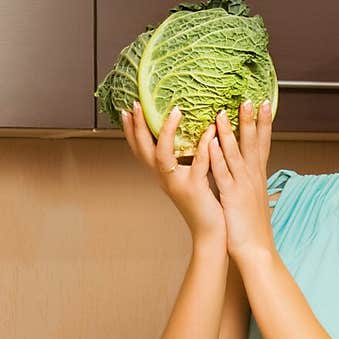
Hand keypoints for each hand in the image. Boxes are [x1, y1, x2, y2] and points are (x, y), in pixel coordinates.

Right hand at [121, 103, 224, 245]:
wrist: (212, 233)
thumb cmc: (204, 205)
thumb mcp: (189, 179)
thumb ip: (187, 159)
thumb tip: (193, 132)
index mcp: (162, 176)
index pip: (140, 150)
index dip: (130, 132)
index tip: (126, 111)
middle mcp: (165, 179)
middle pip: (144, 150)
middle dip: (138, 126)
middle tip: (136, 105)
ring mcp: (178, 184)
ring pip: (163, 155)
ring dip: (167, 131)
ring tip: (176, 111)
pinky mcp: (196, 188)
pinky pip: (197, 163)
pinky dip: (203, 146)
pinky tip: (210, 130)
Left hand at [208, 100, 274, 262]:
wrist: (257, 250)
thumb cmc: (253, 228)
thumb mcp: (253, 200)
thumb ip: (251, 184)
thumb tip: (249, 175)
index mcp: (258, 177)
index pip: (262, 144)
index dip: (264, 124)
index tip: (264, 104)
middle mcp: (253, 177)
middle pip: (253, 143)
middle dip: (252, 119)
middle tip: (251, 97)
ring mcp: (243, 185)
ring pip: (237, 153)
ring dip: (232, 131)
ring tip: (226, 109)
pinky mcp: (231, 196)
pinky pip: (222, 173)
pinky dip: (217, 156)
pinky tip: (212, 142)